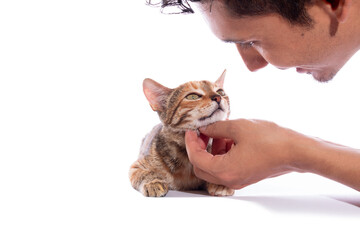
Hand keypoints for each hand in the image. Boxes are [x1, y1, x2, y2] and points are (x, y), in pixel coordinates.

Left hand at [185, 119, 299, 188]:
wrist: (296, 151)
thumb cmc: (271, 140)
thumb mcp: (238, 127)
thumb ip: (216, 128)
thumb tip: (204, 128)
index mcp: (224, 170)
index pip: (196, 158)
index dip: (190, 142)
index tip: (191, 130)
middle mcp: (229, 179)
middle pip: (201, 167)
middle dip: (198, 148)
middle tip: (201, 132)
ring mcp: (238, 180)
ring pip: (213, 168)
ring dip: (211, 150)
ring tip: (219, 132)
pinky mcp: (245, 176)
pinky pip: (225, 167)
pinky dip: (222, 154)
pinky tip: (229, 138)